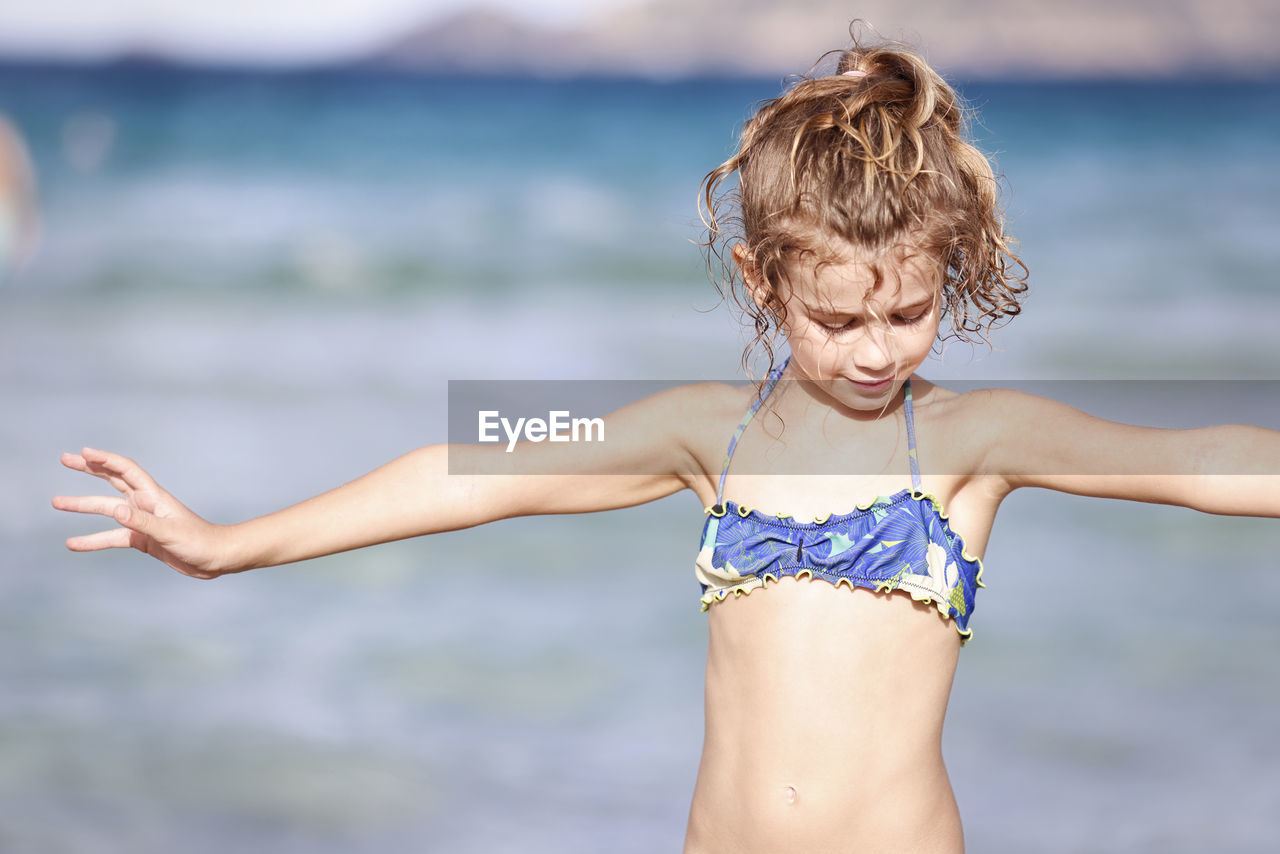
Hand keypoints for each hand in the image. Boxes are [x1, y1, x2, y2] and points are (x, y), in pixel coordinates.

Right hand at [53, 447, 233, 578]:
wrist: (216, 558)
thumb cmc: (199, 542)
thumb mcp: (169, 532)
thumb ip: (142, 522)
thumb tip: (115, 511)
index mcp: (153, 496)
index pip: (126, 470)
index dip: (105, 459)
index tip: (83, 452)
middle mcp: (145, 504)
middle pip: (112, 480)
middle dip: (89, 469)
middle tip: (65, 459)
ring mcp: (142, 521)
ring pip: (107, 509)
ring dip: (83, 505)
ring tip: (57, 502)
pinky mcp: (142, 538)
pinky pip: (112, 537)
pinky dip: (93, 540)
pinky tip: (73, 544)